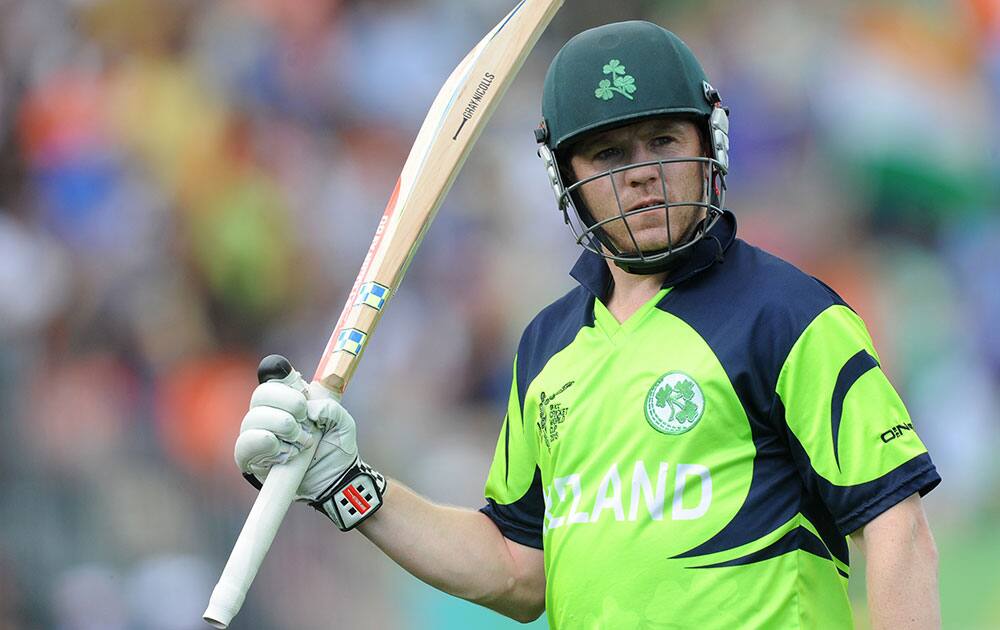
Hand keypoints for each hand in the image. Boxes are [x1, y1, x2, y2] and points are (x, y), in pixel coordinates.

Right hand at [234, 355, 385, 529]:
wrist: (335, 481)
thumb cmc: (336, 450)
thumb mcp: (343, 424)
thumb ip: (331, 408)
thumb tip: (310, 409)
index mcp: (289, 400)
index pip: (274, 377)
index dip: (286, 382)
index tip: (304, 395)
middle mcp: (269, 414)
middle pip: (261, 394)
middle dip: (289, 404)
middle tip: (307, 422)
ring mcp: (257, 435)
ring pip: (253, 418)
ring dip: (282, 427)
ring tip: (302, 443)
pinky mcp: (250, 458)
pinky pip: (244, 443)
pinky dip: (265, 442)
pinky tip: (284, 450)